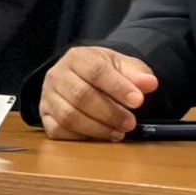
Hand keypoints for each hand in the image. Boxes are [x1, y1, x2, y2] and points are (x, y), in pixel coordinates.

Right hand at [38, 46, 158, 140]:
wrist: (82, 75)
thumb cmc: (103, 71)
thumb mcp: (122, 66)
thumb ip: (137, 74)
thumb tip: (150, 84)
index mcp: (77, 57)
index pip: (97, 71)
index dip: (118, 88)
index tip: (138, 101)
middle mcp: (57, 75)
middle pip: (82, 96)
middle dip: (110, 113)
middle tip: (131, 123)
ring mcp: (48, 97)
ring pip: (69, 116)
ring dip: (97, 128)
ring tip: (119, 132)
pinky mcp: (45, 116)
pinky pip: (59, 131)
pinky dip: (81, 137)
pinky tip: (100, 136)